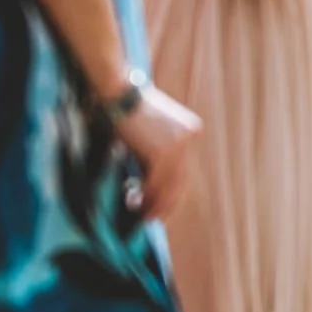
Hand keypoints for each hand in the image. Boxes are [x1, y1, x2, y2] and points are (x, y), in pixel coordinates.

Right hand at [114, 82, 201, 220]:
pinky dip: (145, 195)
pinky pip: (155, 182)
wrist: (118, 93)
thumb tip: (154, 186)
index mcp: (192, 132)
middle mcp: (191, 138)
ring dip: (154, 203)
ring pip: (169, 185)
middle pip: (181, 180)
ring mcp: (179, 146)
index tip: (162, 207)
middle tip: (150, 217)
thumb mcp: (154, 131)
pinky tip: (133, 202)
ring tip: (140, 215)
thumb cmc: (129, 111)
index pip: (185, 170)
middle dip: (166, 203)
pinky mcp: (162, 153)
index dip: (173, 192)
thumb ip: (160, 153)